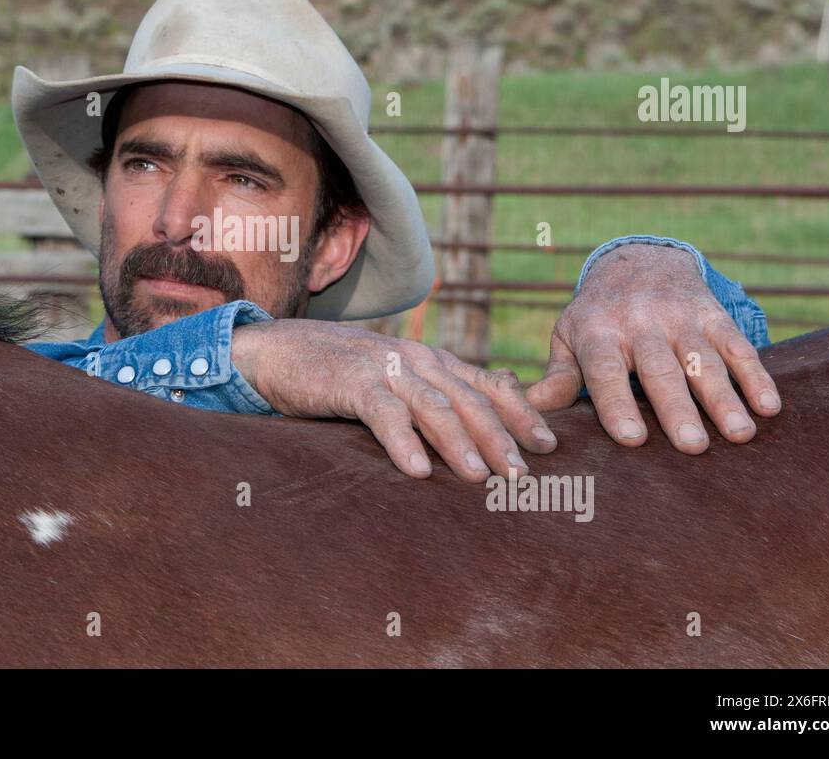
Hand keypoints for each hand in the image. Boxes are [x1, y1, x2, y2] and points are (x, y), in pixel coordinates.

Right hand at [231, 319, 557, 480]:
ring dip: (460, 442)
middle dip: (501, 437)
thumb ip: (432, 395)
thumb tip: (478, 423)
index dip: (522, 413)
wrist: (279, 351)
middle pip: (470, 399)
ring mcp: (386, 369)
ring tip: (480, 476)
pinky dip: (403, 442)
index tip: (550, 445)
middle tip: (524, 474)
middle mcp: (417, 361)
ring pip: (435, 407)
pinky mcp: (352, 383)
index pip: (489, 385)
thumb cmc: (339, 373)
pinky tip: (417, 470)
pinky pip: (385, 415)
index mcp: (432, 361)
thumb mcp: (394, 379)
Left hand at [527, 243, 781, 452]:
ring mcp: (679, 317)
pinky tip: (769, 406)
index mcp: (598, 333)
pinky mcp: (711, 313)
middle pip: (659, 369)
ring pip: (703, 360)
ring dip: (724, 397)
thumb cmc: (597, 316)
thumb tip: (533, 413)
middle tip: (692, 447)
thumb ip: (558, 377)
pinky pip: (736, 345)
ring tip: (739, 434)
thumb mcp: (569, 337)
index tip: (632, 440)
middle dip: (677, 409)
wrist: (638, 259)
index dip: (617, 404)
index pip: (605, 371)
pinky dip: (756, 375)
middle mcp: (639, 323)